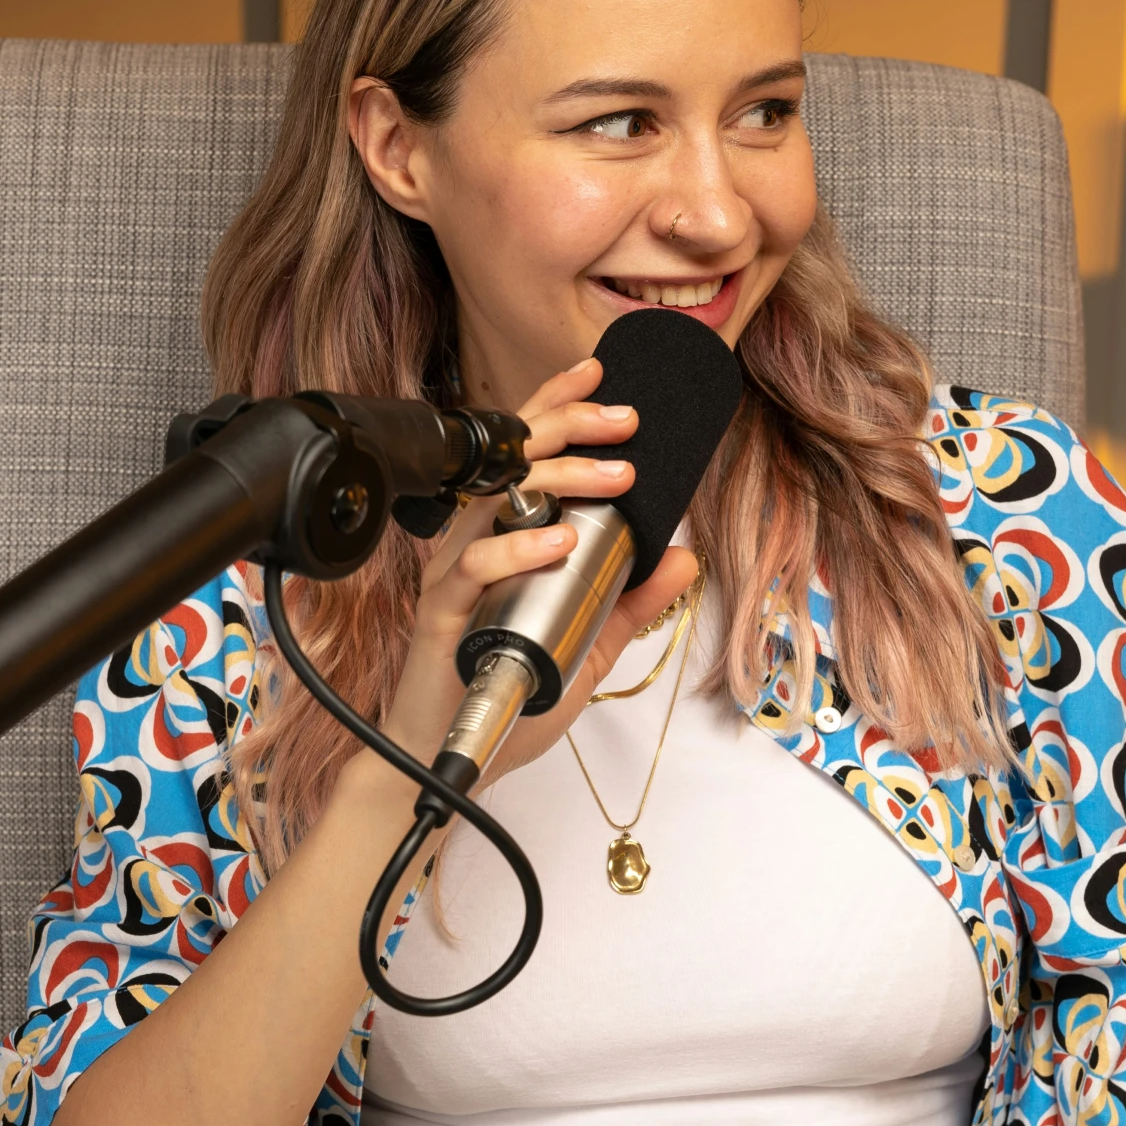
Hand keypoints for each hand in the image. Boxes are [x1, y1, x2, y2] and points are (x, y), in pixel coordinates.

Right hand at [375, 356, 697, 784]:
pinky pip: (474, 567)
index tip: (599, 372)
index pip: (525, 453)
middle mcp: (474, 540)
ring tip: (614, 475)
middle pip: (513, 458)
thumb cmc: (507, 690)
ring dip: (560, 480)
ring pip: (498, 500)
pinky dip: (518, 550)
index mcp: (501, 534)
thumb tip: (683, 555)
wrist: (452, 752)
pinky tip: (558, 541)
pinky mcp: (443, 614)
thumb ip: (631, 599)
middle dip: (570, 427)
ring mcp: (455, 574)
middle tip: (626, 420)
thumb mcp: (589, 641)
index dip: (556, 406)